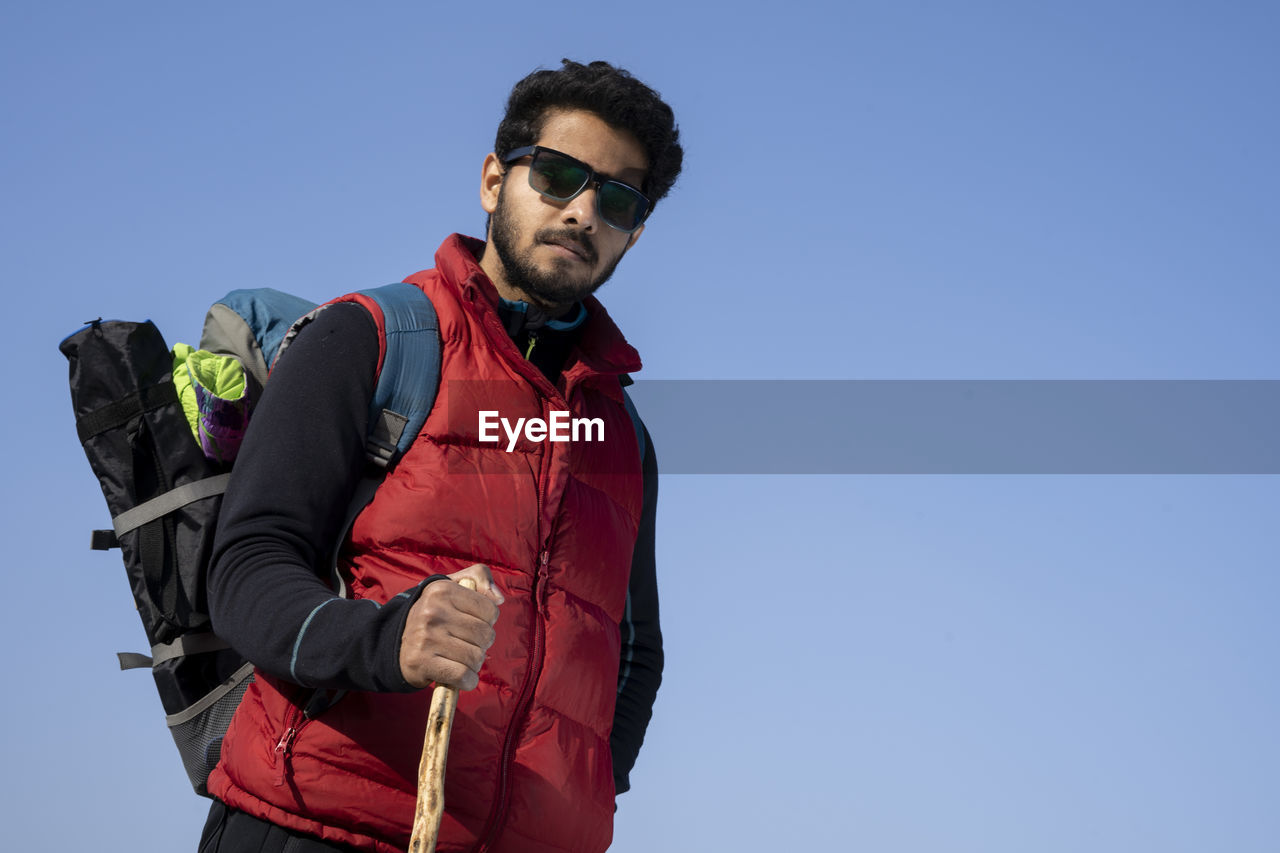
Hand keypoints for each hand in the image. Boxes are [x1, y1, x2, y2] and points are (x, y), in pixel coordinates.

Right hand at [399, 564, 503, 689]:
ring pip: (476, 657)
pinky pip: (463, 676)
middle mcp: (432, 612)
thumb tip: (499, 599)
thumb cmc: (434, 614)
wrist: (396, 643)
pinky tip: (462, 676)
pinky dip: (468, 680)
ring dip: (474, 663)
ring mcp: (426, 638)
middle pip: (485, 635)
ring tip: (460, 657)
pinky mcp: (422, 663)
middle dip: (481, 644)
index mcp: (442, 590)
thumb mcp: (452, 585)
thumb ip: (480, 577)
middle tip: (466, 643)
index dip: (487, 621)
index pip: (490, 610)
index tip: (472, 622)